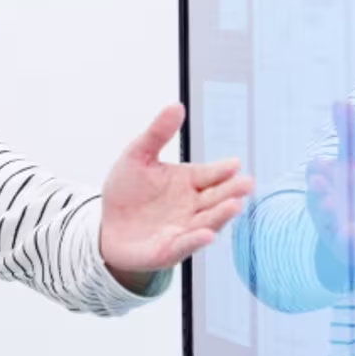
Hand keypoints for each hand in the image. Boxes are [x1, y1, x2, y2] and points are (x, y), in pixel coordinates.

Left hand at [98, 104, 254, 289]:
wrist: (108, 228)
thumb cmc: (127, 193)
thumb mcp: (137, 157)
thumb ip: (157, 134)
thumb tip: (175, 106)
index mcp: (188, 182)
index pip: (211, 174)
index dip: (222, 170)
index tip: (234, 164)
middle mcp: (192, 206)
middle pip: (216, 197)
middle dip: (232, 191)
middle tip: (246, 183)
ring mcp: (184, 228)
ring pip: (207, 221)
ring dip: (221, 215)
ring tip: (234, 205)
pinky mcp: (170, 250)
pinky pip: (186, 245)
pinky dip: (196, 240)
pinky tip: (207, 234)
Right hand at [305, 100, 354, 283]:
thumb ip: (350, 133)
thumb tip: (341, 100)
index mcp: (325, 183)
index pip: (317, 172)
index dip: (320, 168)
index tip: (322, 162)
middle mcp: (324, 205)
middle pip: (317, 197)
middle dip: (317, 190)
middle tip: (318, 181)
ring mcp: (335, 228)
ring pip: (327, 222)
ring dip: (328, 214)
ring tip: (333, 206)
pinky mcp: (349, 248)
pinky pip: (345, 246)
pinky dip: (346, 241)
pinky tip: (350, 233)